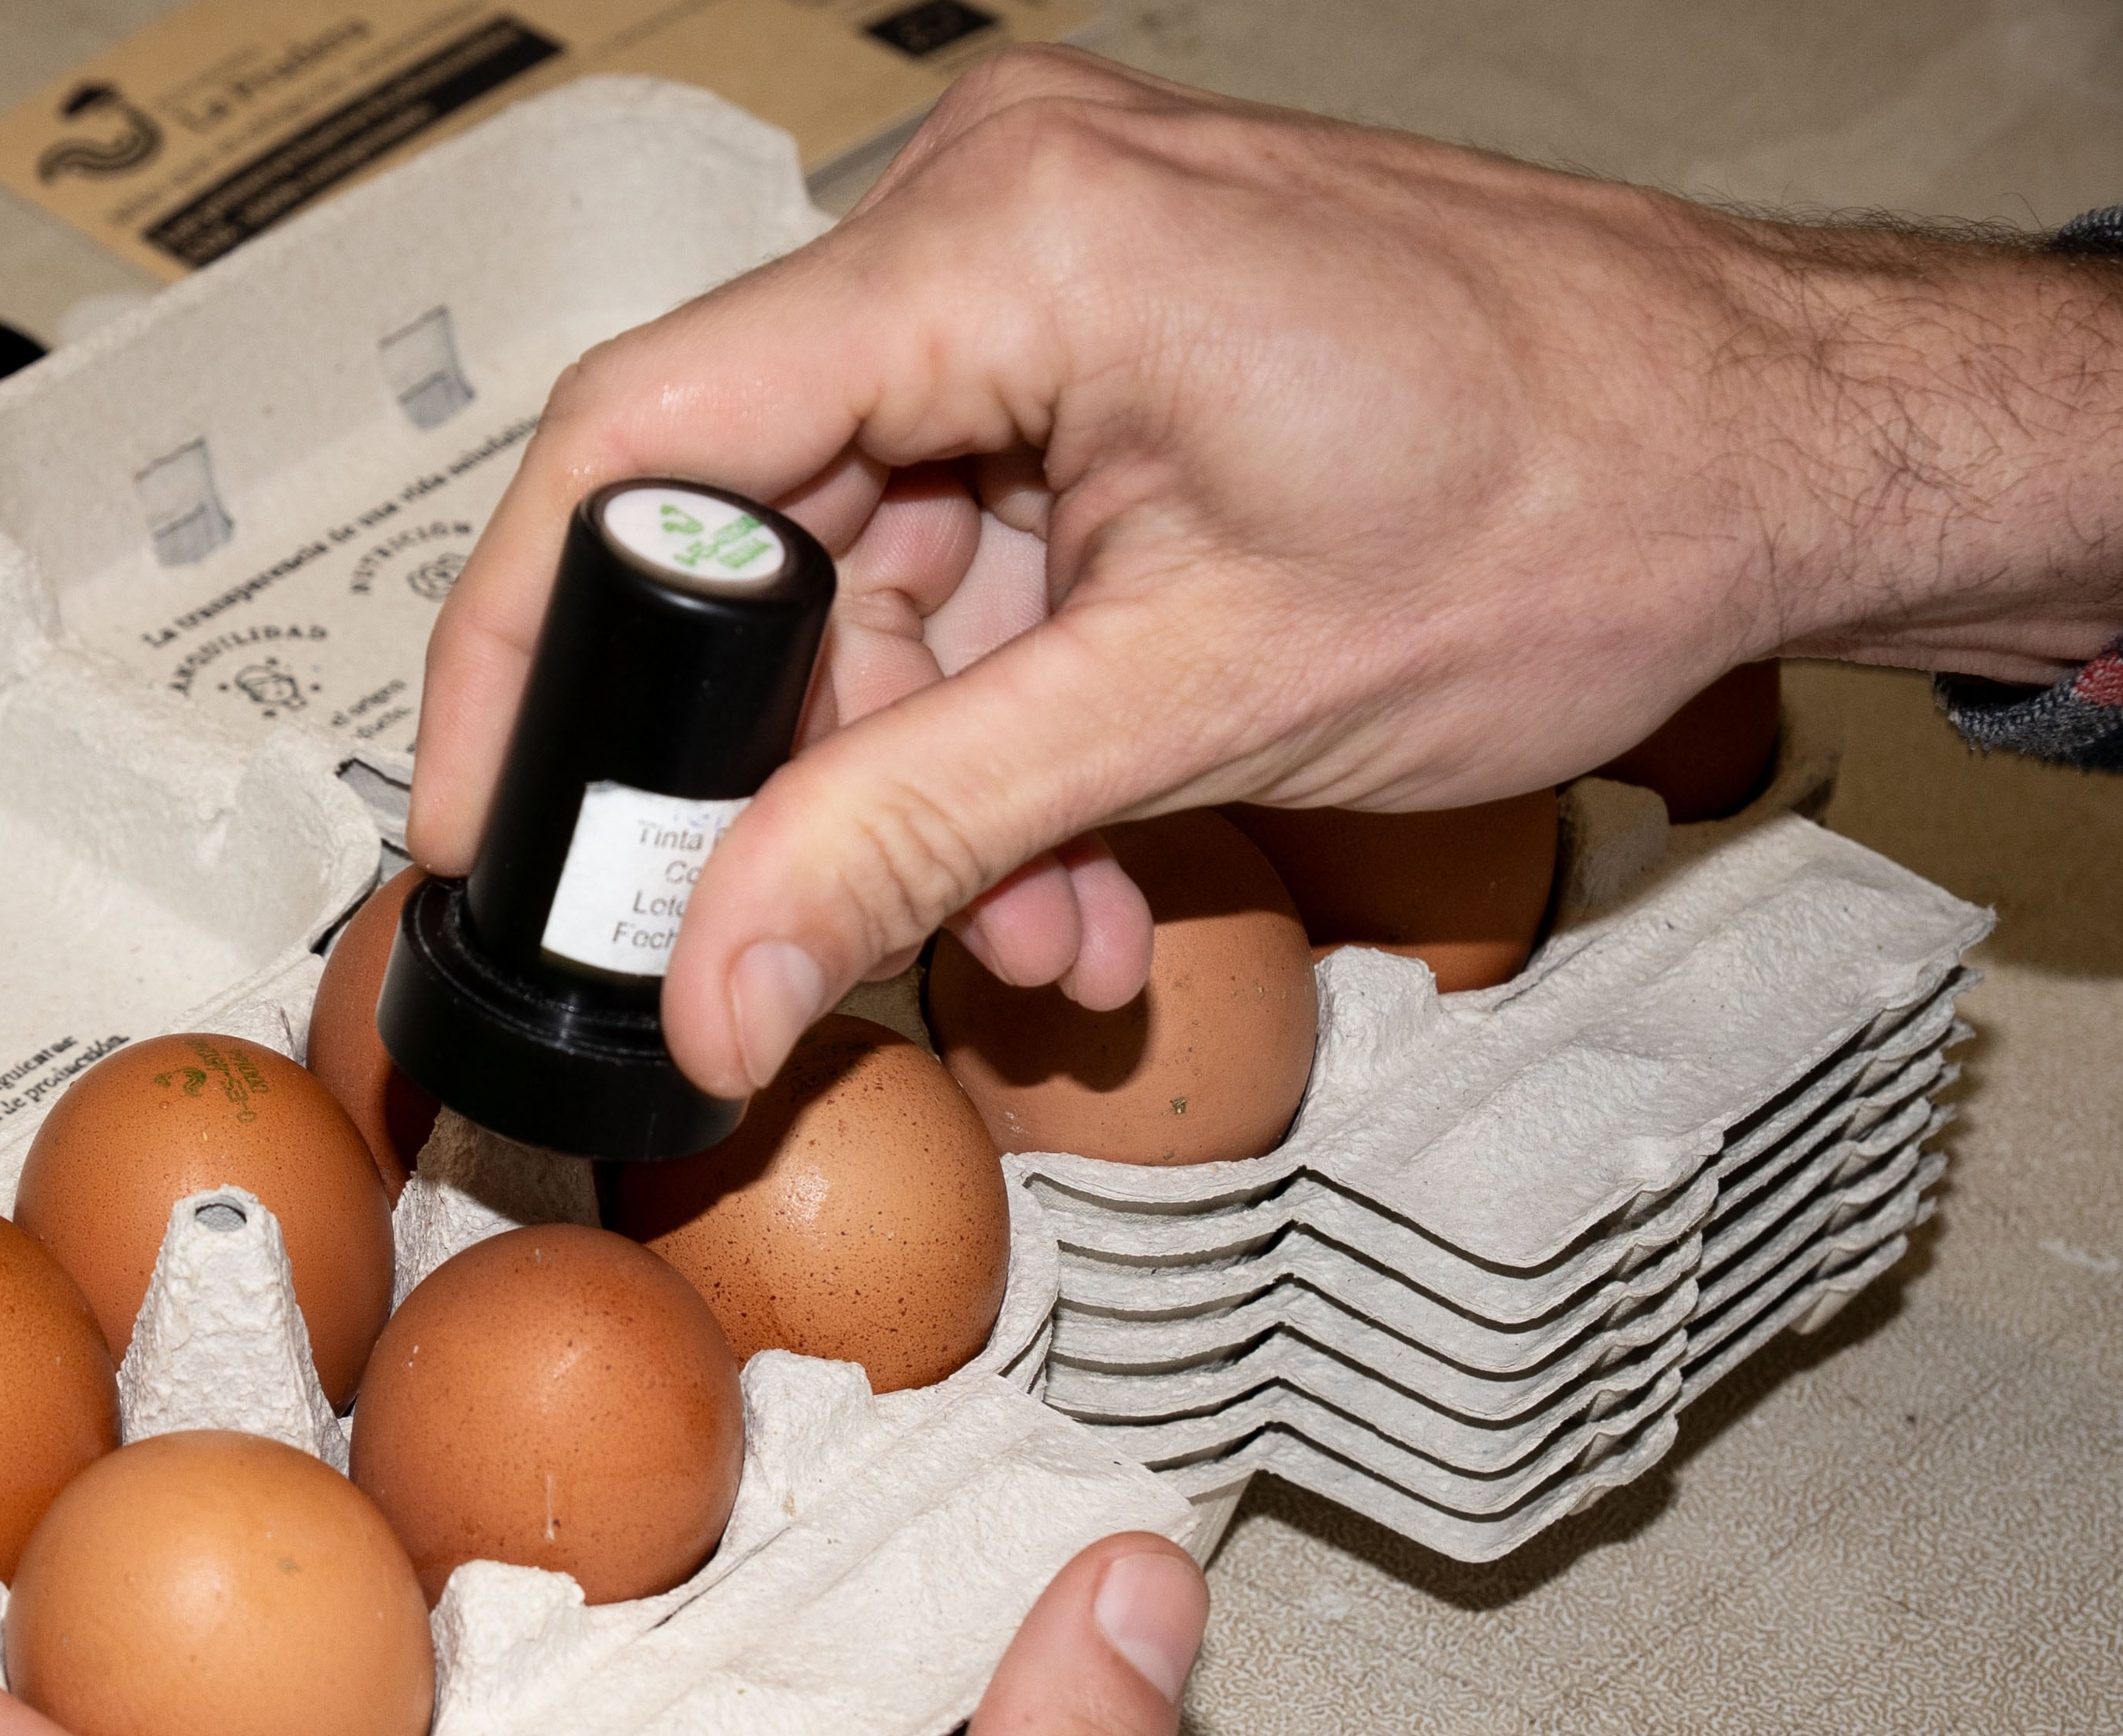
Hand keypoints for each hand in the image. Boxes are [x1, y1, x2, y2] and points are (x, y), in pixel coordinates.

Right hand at [407, 45, 2122, 1098]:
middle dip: (795, 766)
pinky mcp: (1101, 351)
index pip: (645, 437)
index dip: (529, 650)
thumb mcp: (1196, 709)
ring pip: (867, 569)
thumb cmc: (1579, 505)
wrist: (1781, 449)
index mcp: (1005, 241)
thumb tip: (719, 980)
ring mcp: (1051, 277)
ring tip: (1035, 920)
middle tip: (795, 940)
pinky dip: (996, 715)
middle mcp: (1000, 220)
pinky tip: (1074, 845)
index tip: (491, 822)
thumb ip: (917, 840)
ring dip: (918, 775)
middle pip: (753, 525)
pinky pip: (967, 553)